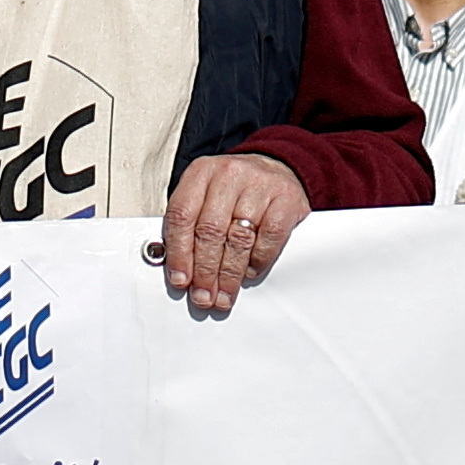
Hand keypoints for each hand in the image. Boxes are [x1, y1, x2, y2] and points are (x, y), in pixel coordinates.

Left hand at [160, 152, 307, 317]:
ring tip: (223, 296)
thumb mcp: (206, 195)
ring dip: (229, 275)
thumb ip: (190, 226)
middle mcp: (229, 175)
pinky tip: (250, 273)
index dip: (178, 253)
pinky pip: (269, 238)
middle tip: (203, 297)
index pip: (181, 216)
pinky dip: (258, 260)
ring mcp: (260, 185)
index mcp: (201, 172)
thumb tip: (179, 271)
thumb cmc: (235, 190)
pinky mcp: (286, 199)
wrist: (278, 167)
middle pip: (210, 231)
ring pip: (239, 238)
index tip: (180, 281)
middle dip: (204, 271)